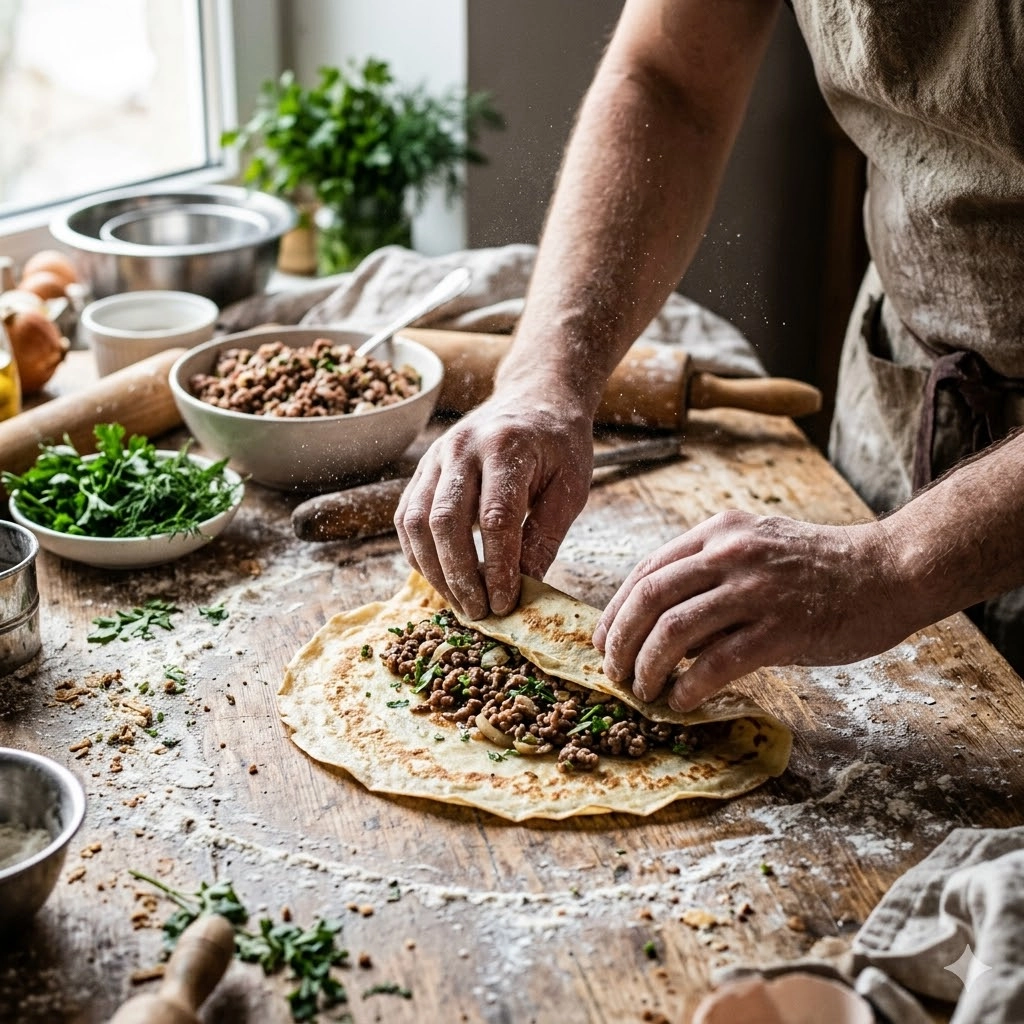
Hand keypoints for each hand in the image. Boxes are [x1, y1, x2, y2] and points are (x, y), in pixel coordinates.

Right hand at [395, 388, 593, 618]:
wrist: (535, 396)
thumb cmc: (559, 444)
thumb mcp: (570, 487)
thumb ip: (545, 536)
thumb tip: (523, 588)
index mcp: (506, 448)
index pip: (495, 518)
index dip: (497, 567)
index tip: (505, 602)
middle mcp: (462, 448)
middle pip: (445, 522)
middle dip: (459, 576)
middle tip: (479, 612)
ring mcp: (436, 456)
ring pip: (416, 522)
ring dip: (434, 571)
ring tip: (460, 603)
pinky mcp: (423, 469)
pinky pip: (406, 517)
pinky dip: (418, 553)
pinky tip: (440, 577)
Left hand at [593, 510, 911, 709]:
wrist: (887, 571)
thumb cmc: (818, 567)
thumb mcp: (755, 548)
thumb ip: (708, 574)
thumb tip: (655, 623)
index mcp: (718, 533)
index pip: (646, 571)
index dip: (614, 611)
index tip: (601, 641)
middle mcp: (730, 554)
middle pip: (649, 598)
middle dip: (619, 641)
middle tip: (612, 673)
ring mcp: (756, 590)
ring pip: (674, 631)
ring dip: (647, 668)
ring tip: (643, 691)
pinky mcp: (781, 628)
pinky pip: (717, 663)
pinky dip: (689, 687)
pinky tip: (682, 701)